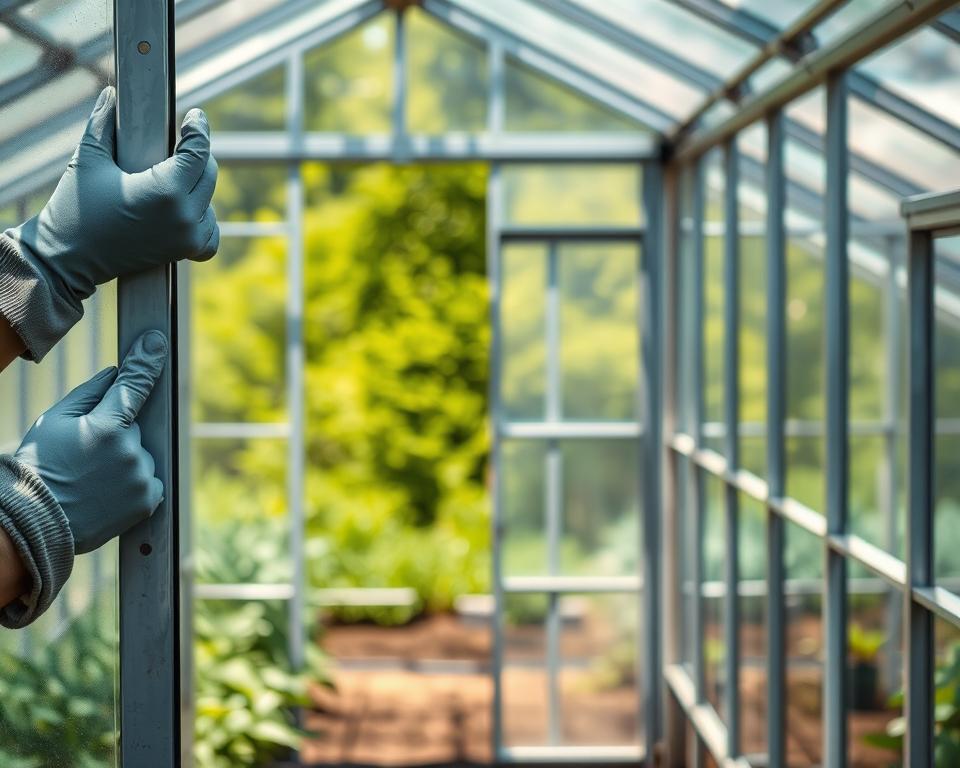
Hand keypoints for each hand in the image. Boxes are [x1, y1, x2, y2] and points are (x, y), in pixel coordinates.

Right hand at [7, 86, 218, 307]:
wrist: (67, 258)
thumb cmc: (75, 209)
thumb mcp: (88, 160)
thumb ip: (103, 124)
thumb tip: (111, 95)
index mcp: (166, 190)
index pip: (198, 152)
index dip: (198, 129)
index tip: (195, 117)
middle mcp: (184, 215)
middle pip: (208, 174)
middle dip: (196, 156)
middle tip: (178, 145)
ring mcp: (187, 237)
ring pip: (209, 201)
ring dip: (198, 187)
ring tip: (173, 177)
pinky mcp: (183, 252)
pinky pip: (210, 234)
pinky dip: (203, 220)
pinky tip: (185, 209)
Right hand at [13, 330, 167, 553]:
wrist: (33, 523)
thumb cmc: (39, 467)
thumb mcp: (53, 422)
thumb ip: (88, 394)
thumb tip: (115, 372)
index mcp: (105, 426)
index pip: (134, 385)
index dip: (147, 361)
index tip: (157, 342)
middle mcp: (130, 450)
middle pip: (133, 428)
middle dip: (115, 435)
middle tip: (84, 457)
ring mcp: (141, 476)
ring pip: (141, 454)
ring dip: (124, 460)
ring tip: (92, 480)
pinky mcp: (149, 500)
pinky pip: (150, 479)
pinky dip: (134, 481)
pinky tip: (107, 492)